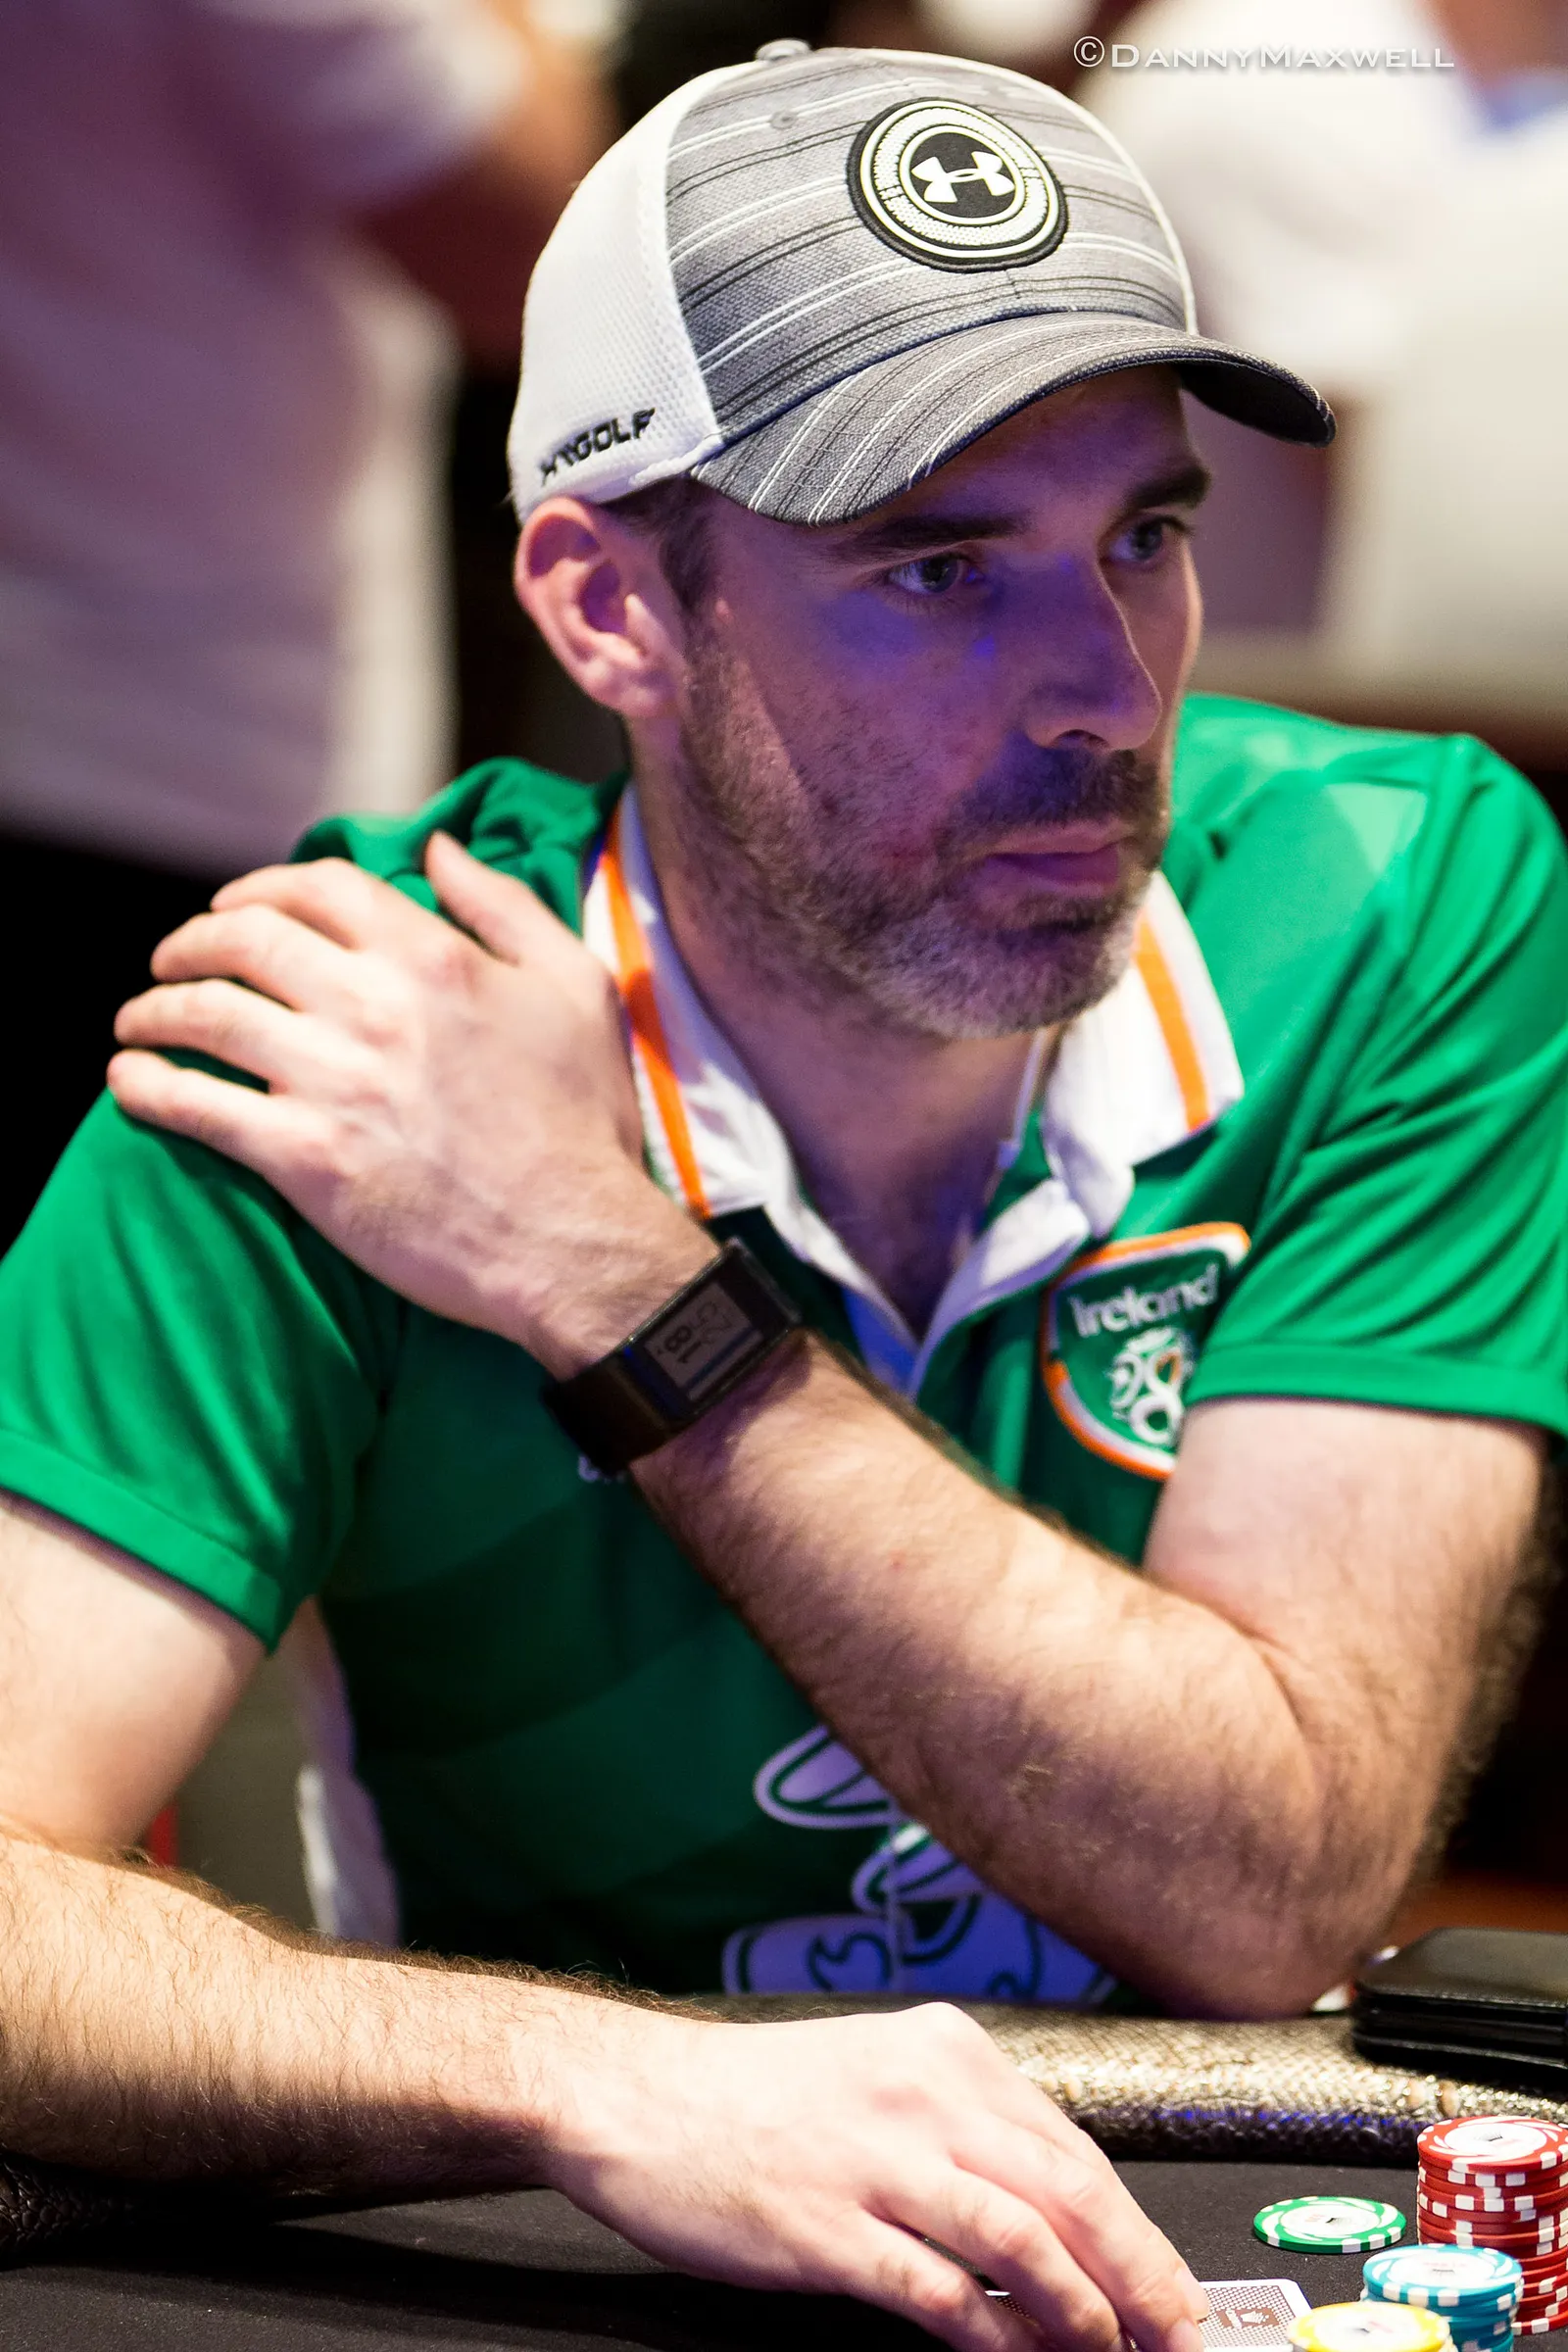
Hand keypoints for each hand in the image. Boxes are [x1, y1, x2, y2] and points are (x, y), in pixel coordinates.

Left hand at [108, 836, 712, 1368]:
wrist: (573, 1242)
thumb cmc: (584, 1121)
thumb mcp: (575, 987)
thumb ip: (505, 907)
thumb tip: (441, 849)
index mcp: (433, 958)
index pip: (318, 888)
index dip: (262, 887)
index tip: (234, 906)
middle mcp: (373, 1006)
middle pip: (244, 939)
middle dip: (192, 942)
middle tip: (173, 961)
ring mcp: (332, 1081)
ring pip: (205, 1014)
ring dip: (155, 1010)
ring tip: (139, 1021)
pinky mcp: (304, 1157)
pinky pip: (196, 1106)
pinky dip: (147, 1086)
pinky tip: (129, 1081)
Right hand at [530, 1999, 1207, 2351]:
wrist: (635, 2096)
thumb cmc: (751, 2098)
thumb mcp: (876, 2074)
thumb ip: (961, 2130)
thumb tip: (1055, 2216)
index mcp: (945, 2052)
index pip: (1074, 2150)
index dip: (1137, 2231)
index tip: (1174, 2288)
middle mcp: (923, 2095)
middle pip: (1069, 2194)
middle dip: (1140, 2279)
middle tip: (1179, 2335)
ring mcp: (877, 2161)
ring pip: (1023, 2242)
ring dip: (1083, 2315)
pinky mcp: (829, 2228)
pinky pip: (941, 2294)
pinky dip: (998, 2340)